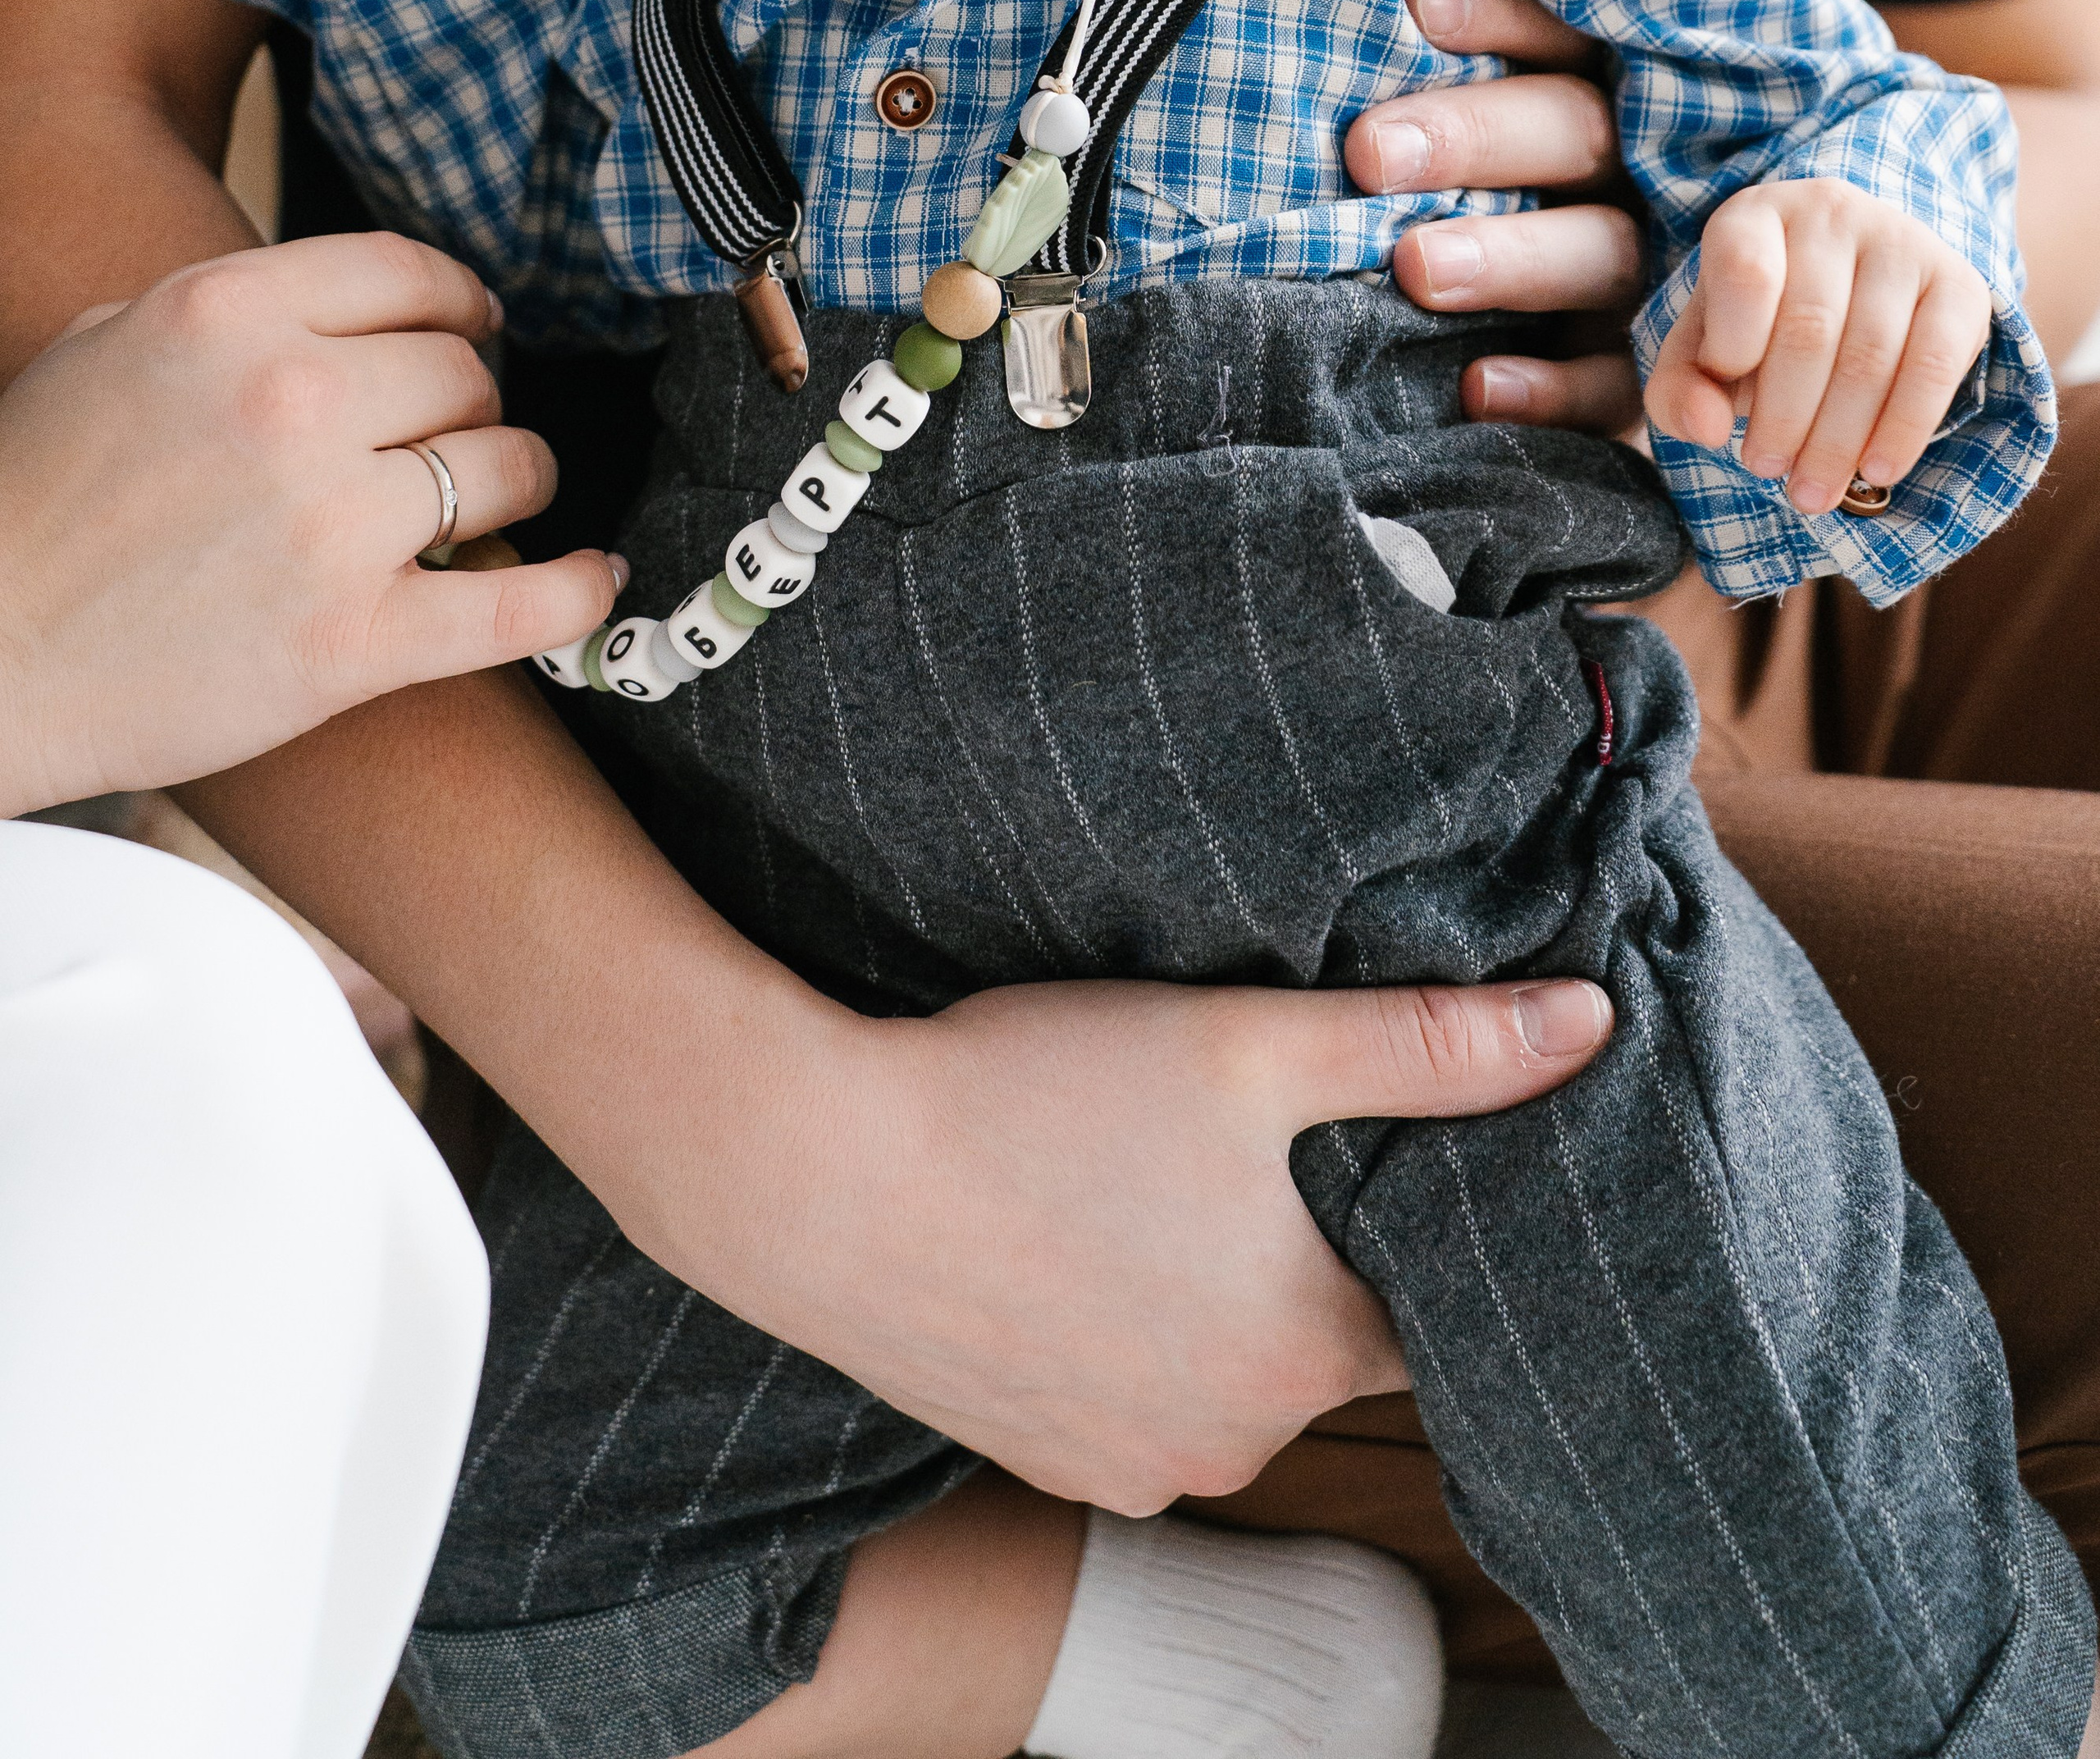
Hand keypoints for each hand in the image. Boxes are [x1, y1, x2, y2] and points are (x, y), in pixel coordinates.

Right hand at [0, 235, 617, 813]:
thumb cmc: (32, 500)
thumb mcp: (110, 346)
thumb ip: (232, 311)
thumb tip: (345, 304)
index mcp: (230, 314)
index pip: (413, 275)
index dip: (461, 304)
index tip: (475, 327)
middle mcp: (292, 401)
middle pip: (466, 373)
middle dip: (472, 401)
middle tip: (454, 431)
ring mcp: (330, 523)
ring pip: (505, 467)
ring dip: (515, 481)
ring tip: (499, 498)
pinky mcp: (353, 641)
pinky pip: (517, 604)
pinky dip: (575, 593)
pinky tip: (594, 578)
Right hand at [651, 966, 1613, 1510]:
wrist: (813, 1173)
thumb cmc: (1035, 1096)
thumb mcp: (1250, 1042)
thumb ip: (1428, 1044)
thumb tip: (1589, 1025)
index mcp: (1311, 1350)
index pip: (1431, 1304)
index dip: (1418, 1216)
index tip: (1390, 1147)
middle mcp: (1236, 1441)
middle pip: (1326, 1337)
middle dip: (1308, 1247)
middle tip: (1254, 1136)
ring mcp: (1132, 1466)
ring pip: (1227, 1367)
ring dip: (1215, 1290)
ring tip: (1158, 1175)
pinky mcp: (1044, 1457)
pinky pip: (1134, 1395)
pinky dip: (1129, 1327)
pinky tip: (1081, 1234)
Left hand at [1345, 0, 1645, 433]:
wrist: (1535, 372)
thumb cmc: (1441, 211)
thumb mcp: (1442, 144)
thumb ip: (1415, 98)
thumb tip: (1346, 16)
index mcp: (1591, 94)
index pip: (1560, 38)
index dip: (1503, 18)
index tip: (1420, 5)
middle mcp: (1627, 178)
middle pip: (1577, 135)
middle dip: (1476, 137)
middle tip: (1370, 153)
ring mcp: (1641, 276)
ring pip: (1603, 252)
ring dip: (1508, 257)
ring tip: (1414, 266)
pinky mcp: (1637, 376)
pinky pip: (1613, 387)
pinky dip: (1550, 390)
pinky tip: (1477, 386)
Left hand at [1645, 179, 1990, 516]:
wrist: (1852, 278)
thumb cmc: (1758, 321)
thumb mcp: (1702, 348)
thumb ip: (1679, 389)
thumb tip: (1707, 429)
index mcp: (1755, 215)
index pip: (1744, 270)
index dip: (1732, 346)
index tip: (1723, 402)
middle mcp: (1832, 213)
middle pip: (1810, 327)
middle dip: (1784, 418)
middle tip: (1767, 472)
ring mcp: (1902, 242)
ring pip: (1872, 353)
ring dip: (1838, 438)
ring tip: (1811, 490)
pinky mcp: (1957, 282)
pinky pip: (1936, 362)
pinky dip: (1905, 427)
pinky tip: (1878, 470)